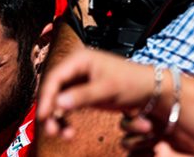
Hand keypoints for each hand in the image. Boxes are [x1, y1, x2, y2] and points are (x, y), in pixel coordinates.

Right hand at [36, 49, 154, 138]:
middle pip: (53, 89)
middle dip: (50, 110)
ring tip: (61, 134)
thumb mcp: (107, 89)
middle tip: (51, 130)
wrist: (150, 88)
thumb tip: (59, 103)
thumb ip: (83, 96)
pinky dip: (65, 118)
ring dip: (56, 117)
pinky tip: (68, 131)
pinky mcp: (81, 93)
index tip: (44, 116)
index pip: (55, 77)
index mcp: (79, 59)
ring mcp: (77, 81)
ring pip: (57, 100)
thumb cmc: (131, 82)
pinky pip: (66, 106)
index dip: (46, 96)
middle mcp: (74, 68)